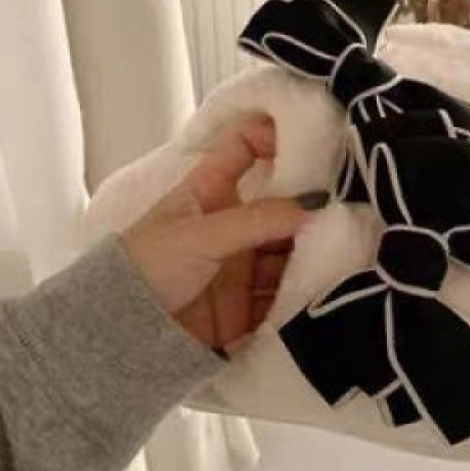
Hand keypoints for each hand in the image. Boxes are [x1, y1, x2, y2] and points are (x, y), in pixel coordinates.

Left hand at [122, 114, 327, 350]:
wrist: (121, 336)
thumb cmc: (147, 268)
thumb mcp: (201, 234)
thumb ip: (258, 219)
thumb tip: (315, 203)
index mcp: (210, 192)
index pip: (243, 147)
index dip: (272, 134)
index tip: (312, 134)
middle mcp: (231, 224)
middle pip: (279, 206)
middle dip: (309, 206)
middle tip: (348, 205)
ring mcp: (241, 265)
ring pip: (288, 251)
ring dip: (311, 252)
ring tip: (345, 250)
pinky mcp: (248, 305)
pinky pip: (285, 294)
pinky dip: (304, 291)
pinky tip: (328, 285)